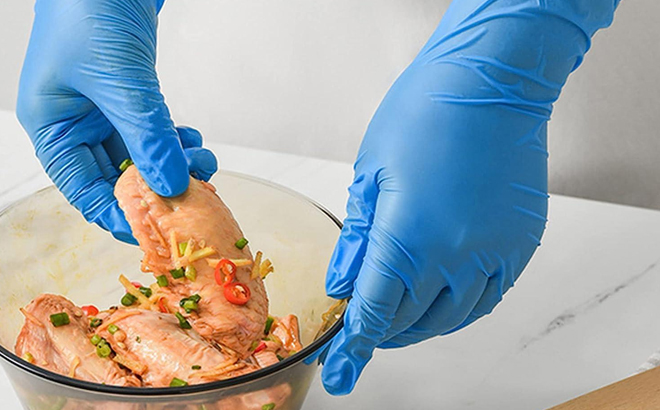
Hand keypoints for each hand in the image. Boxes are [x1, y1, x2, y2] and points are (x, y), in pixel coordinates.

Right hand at [17, 0, 216, 243]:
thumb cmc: (91, 10)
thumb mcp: (121, 81)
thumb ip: (148, 136)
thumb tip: (173, 186)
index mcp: (54, 127)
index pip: (85, 191)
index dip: (121, 216)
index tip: (162, 231)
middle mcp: (76, 123)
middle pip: (118, 177)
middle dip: (159, 187)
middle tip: (196, 191)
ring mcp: (103, 109)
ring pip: (141, 155)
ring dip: (173, 162)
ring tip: (201, 160)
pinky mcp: (128, 94)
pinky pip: (152, 131)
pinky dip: (173, 139)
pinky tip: (191, 139)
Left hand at [322, 0, 619, 394]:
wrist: (491, 82)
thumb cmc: (424, 114)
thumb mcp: (371, 174)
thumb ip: (359, 239)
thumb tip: (343, 285)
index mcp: (407, 239)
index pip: (374, 313)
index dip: (354, 350)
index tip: (339, 374)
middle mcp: (453, 257)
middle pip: (410, 321)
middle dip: (381, 333)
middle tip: (364, 330)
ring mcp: (492, 254)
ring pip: (451, 318)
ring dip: (419, 326)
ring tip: (399, 321)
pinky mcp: (519, 244)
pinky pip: (488, 298)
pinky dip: (459, 310)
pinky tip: (443, 304)